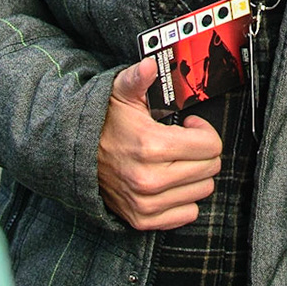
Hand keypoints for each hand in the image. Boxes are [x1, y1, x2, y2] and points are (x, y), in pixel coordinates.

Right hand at [96, 57, 222, 229]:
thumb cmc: (104, 123)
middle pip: (210, 168)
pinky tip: (171, 183)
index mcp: (151, 146)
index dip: (204, 131)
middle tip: (185, 143)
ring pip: (202, 191)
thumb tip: (149, 66)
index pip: (210, 146)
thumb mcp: (120, 94)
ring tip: (176, 161)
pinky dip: (184, 199)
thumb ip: (137, 79)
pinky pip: (187, 214)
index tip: (191, 126)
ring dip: (195, 175)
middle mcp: (150, 179)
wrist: (76, 156)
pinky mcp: (143, 219)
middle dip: (203, 152)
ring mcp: (147, 203)